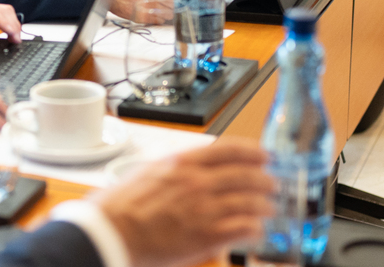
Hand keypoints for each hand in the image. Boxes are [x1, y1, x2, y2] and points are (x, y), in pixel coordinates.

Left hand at [0, 0, 20, 44]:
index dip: (2, 21)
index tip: (11, 32)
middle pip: (2, 10)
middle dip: (12, 24)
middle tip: (17, 40)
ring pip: (6, 13)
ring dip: (14, 25)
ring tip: (17, 40)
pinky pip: (4, 19)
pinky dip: (11, 27)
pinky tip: (13, 38)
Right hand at [93, 139, 274, 266]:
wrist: (111, 231)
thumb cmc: (121, 205)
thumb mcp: (148, 172)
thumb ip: (174, 170)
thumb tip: (189, 171)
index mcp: (182, 162)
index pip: (228, 149)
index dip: (252, 151)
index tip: (263, 154)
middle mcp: (197, 182)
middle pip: (245, 175)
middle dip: (264, 180)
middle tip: (272, 184)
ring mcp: (204, 208)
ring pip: (250, 202)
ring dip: (264, 206)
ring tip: (268, 209)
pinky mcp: (206, 235)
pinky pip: (243, 229)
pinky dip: (254, 230)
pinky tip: (256, 231)